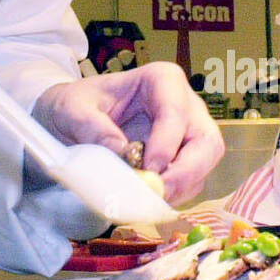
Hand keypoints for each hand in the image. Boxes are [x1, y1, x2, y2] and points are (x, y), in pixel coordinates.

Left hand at [31, 62, 223, 205]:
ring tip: (147, 199)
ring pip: (204, 165)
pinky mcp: (183, 159)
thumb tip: (122, 151)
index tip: (147, 168)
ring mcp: (188, 133)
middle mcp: (184, 105)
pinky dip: (175, 195)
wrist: (73, 120)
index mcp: (161, 80)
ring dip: (180, 187)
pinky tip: (148, 199)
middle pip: (206, 140)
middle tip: (157, 191)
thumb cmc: (78, 105)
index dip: (166, 143)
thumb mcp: (72, 109)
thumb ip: (92, 127)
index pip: (176, 111)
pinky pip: (192, 181)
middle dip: (187, 171)